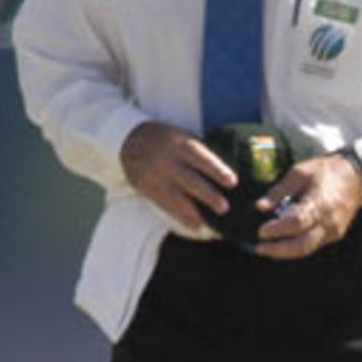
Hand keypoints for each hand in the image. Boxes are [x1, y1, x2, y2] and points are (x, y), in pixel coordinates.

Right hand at [120, 120, 235, 230]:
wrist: (129, 140)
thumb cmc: (167, 140)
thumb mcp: (182, 136)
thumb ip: (201, 152)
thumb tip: (230, 170)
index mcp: (177, 143)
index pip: (199, 157)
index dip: (216, 170)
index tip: (233, 182)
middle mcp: (164, 159)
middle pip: (189, 180)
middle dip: (208, 195)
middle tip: (224, 208)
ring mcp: (153, 175)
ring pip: (176, 197)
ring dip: (195, 212)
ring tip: (210, 223)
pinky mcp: (145, 188)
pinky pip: (165, 205)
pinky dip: (181, 217)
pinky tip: (196, 225)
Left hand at [252, 152, 361, 259]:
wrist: (355, 176)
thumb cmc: (326, 171)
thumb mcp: (300, 172)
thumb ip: (280, 191)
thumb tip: (260, 207)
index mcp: (320, 203)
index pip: (296, 222)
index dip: (277, 229)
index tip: (261, 232)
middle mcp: (329, 221)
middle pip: (302, 245)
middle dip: (278, 250)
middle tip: (260, 248)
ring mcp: (334, 230)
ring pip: (307, 249)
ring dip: (285, 252)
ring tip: (267, 249)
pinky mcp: (335, 234)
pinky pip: (313, 245)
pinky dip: (296, 247)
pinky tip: (283, 243)